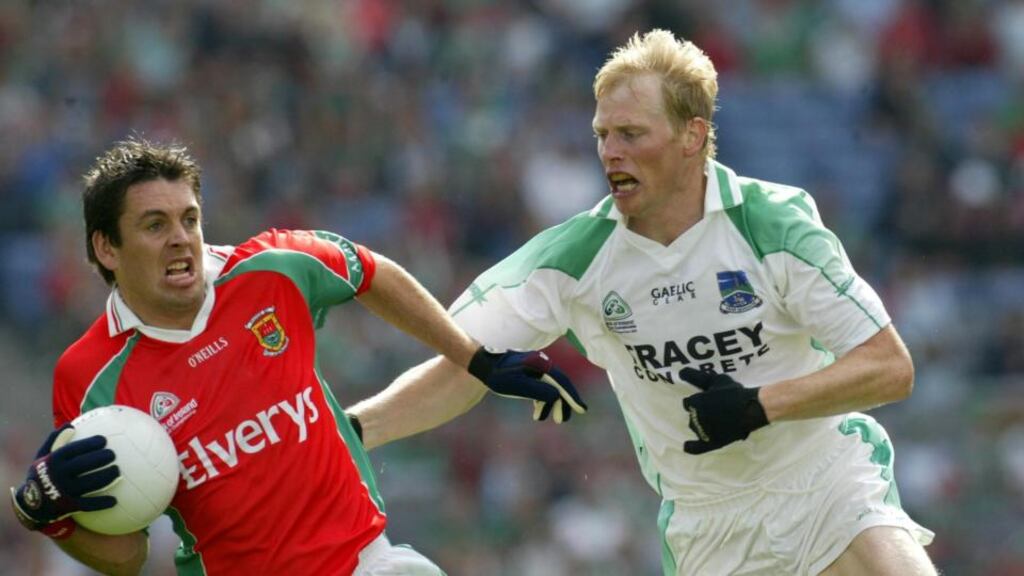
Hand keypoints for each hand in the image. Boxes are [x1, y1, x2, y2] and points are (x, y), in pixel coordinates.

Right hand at [10, 424, 119, 530]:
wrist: (30, 503)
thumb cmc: (42, 473)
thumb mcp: (43, 455)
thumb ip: (55, 439)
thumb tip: (70, 424)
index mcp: (53, 461)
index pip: (72, 450)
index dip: (89, 444)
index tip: (103, 440)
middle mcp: (58, 475)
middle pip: (82, 465)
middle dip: (99, 459)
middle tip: (113, 455)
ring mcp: (64, 492)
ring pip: (88, 484)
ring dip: (105, 477)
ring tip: (117, 471)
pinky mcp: (68, 506)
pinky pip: (87, 505)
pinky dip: (100, 503)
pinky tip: (114, 500)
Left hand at [468, 347, 586, 422]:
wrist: (484, 364)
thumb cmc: (499, 376)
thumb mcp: (518, 386)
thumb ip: (538, 391)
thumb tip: (557, 397)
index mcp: (542, 367)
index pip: (562, 383)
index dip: (573, 397)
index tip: (582, 410)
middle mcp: (542, 365)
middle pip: (559, 386)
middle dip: (562, 404)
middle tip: (562, 420)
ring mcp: (537, 368)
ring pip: (551, 388)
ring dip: (550, 404)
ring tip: (541, 418)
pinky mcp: (531, 372)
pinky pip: (542, 387)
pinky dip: (542, 399)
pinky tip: (537, 411)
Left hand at [680, 368, 768, 453]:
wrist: (751, 408)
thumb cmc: (733, 392)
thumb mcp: (715, 380)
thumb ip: (696, 377)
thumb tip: (680, 372)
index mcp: (694, 403)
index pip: (688, 403)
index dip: (697, 401)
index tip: (707, 400)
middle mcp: (695, 418)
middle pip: (692, 415)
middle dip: (700, 412)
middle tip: (715, 409)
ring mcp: (703, 431)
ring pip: (696, 428)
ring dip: (701, 424)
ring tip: (715, 420)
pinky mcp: (712, 442)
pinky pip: (698, 448)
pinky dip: (692, 447)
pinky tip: (686, 446)